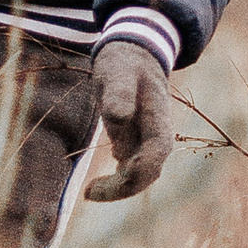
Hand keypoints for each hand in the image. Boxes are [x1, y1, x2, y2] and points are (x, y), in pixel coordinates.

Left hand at [84, 37, 174, 201]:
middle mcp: (158, 135)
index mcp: (159, 118)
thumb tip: (120, 118)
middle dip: (122, 188)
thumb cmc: (124, 61)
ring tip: (89, 192)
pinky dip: (117, 181)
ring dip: (118, 188)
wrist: (133, 55)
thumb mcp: (118, 71)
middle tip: (88, 193)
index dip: (139, 171)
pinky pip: (131, 170)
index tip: (114, 174)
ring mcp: (149, 141)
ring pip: (140, 175)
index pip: (156, 154)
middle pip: (148, 172)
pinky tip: (96, 185)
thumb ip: (120, 92)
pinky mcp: (137, 144)